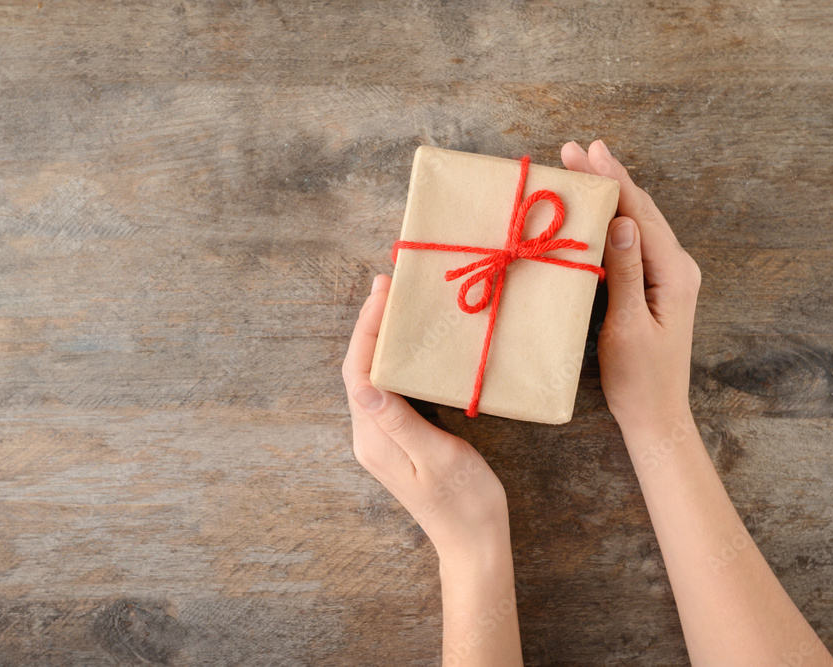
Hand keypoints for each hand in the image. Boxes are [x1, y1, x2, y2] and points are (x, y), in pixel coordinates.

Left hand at [341, 275, 509, 563]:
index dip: (366, 330)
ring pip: (372, 378)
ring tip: (395, 304)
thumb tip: (362, 385)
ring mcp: (381, 439)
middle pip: (359, 371)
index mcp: (374, 439)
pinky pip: (386, 391)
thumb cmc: (465, 502)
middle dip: (369, 326)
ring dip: (379, 341)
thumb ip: (399, 421)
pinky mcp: (397, 440)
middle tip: (388, 286)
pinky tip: (408, 346)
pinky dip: (393, 362)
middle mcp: (369, 436)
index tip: (382, 293)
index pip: (358, 373)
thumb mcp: (437, 458)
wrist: (474, 542)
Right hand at [561, 140, 701, 431]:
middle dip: (609, 178)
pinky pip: (633, 243)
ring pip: (637, 223)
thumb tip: (622, 222)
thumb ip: (627, 272)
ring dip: (610, 195)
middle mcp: (676, 267)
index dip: (612, 180)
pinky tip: (594, 212)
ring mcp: (667, 276)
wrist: (655, 413)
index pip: (639, 214)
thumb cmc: (639, 377)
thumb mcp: (627, 325)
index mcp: (674, 273)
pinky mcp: (654, 286)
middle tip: (575, 150)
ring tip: (582, 169)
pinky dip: (611, 221)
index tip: (585, 152)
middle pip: (640, 211)